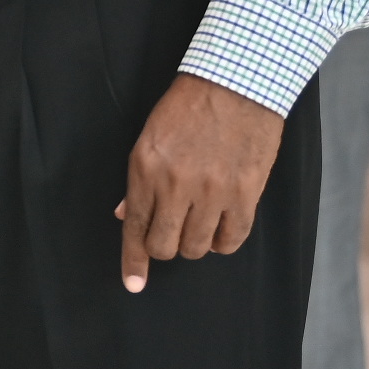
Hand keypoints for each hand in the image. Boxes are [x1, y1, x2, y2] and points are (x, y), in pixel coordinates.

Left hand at [114, 72, 288, 291]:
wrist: (237, 84)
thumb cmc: (188, 106)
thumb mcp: (150, 136)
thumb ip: (137, 180)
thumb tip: (123, 214)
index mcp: (146, 168)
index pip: (134, 227)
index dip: (134, 261)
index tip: (134, 284)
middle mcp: (177, 185)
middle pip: (165, 245)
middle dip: (164, 247)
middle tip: (171, 234)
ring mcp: (213, 192)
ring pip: (197, 248)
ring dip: (194, 243)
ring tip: (198, 222)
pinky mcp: (245, 194)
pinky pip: (232, 240)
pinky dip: (223, 241)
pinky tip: (221, 227)